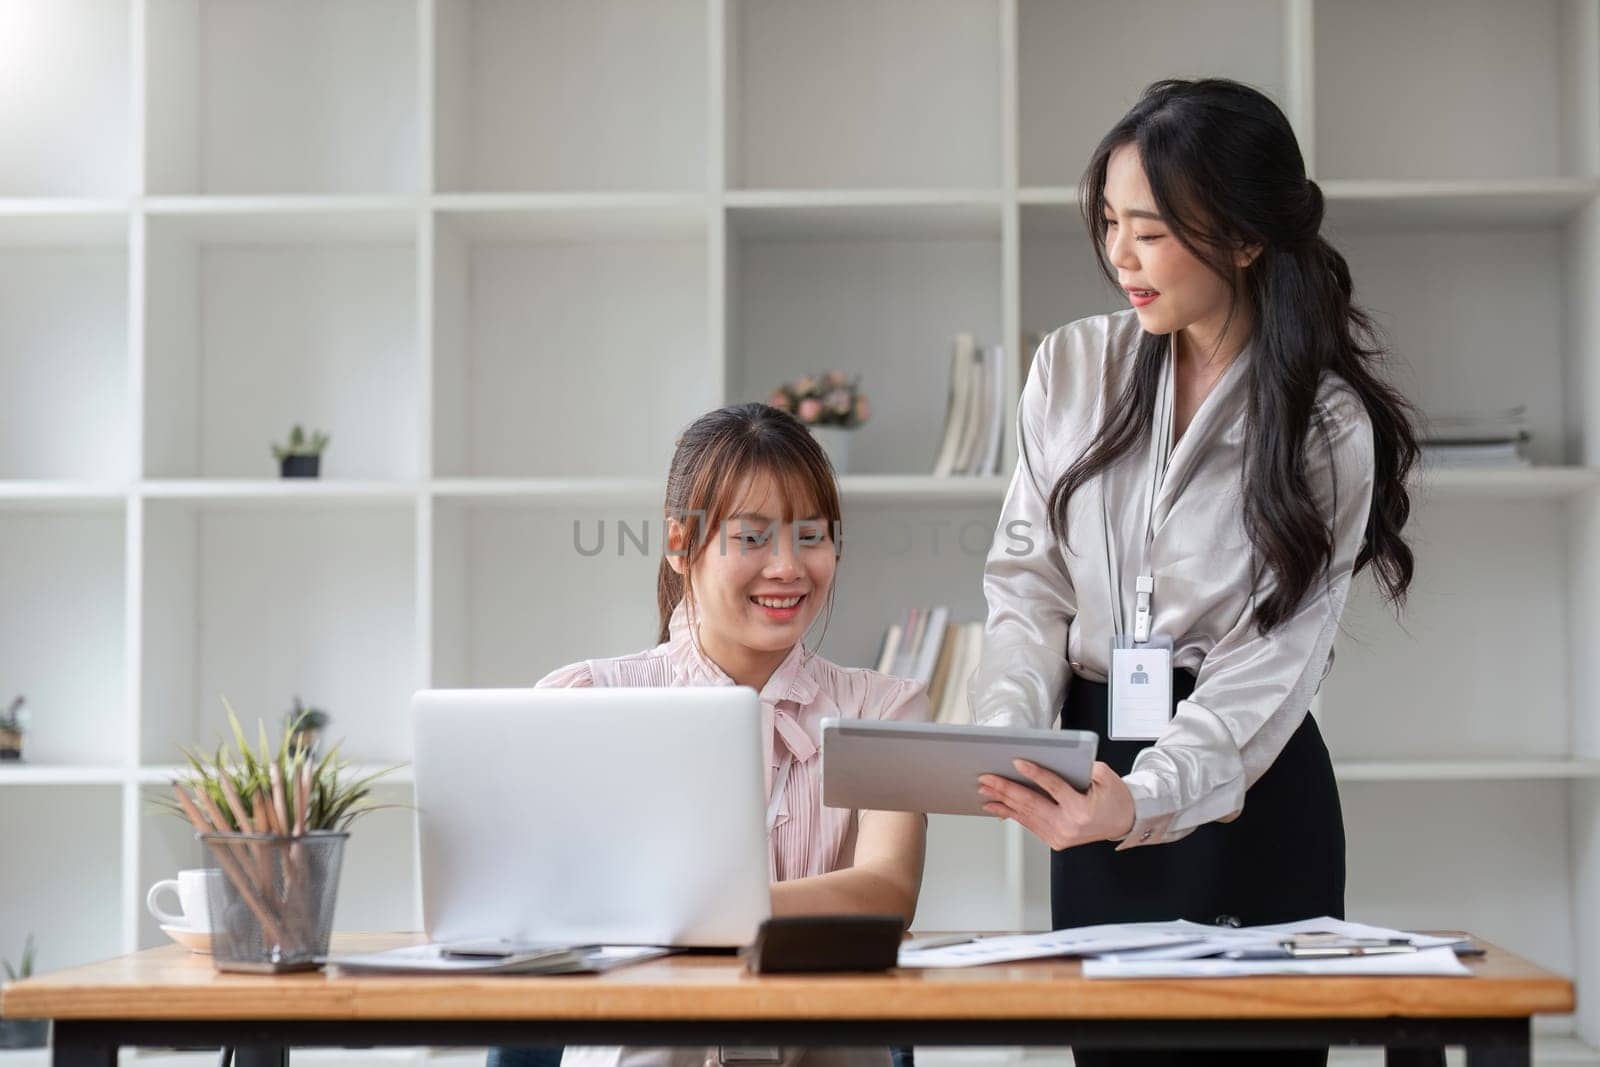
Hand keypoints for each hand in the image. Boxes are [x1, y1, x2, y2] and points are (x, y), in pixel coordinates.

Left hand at [978, 760, 1135, 849]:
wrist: (1123, 822)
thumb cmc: (1114, 798)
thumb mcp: (1106, 777)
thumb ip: (1086, 767)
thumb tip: (1057, 758)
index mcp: (1081, 810)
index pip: (1053, 787)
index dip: (1034, 773)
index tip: (1017, 762)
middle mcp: (1068, 826)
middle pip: (1031, 803)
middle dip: (1006, 789)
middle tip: (987, 778)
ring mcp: (1060, 836)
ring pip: (1026, 816)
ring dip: (1003, 802)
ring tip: (986, 791)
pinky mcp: (1055, 841)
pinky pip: (1030, 825)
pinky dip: (1012, 814)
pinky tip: (998, 807)